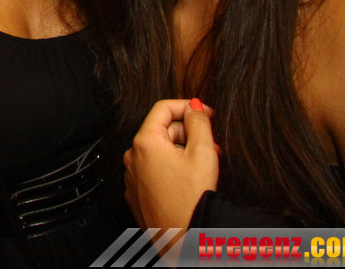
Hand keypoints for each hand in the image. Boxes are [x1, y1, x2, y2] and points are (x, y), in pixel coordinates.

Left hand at [123, 98, 219, 229]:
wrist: (183, 239)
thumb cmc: (192, 200)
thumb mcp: (203, 152)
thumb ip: (199, 122)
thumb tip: (194, 107)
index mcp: (145, 142)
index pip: (163, 108)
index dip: (187, 106)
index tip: (206, 112)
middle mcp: (132, 157)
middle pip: (162, 130)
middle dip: (188, 133)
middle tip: (212, 144)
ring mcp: (132, 177)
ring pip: (159, 151)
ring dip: (182, 151)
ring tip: (204, 164)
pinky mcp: (136, 193)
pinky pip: (153, 170)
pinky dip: (171, 168)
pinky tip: (189, 179)